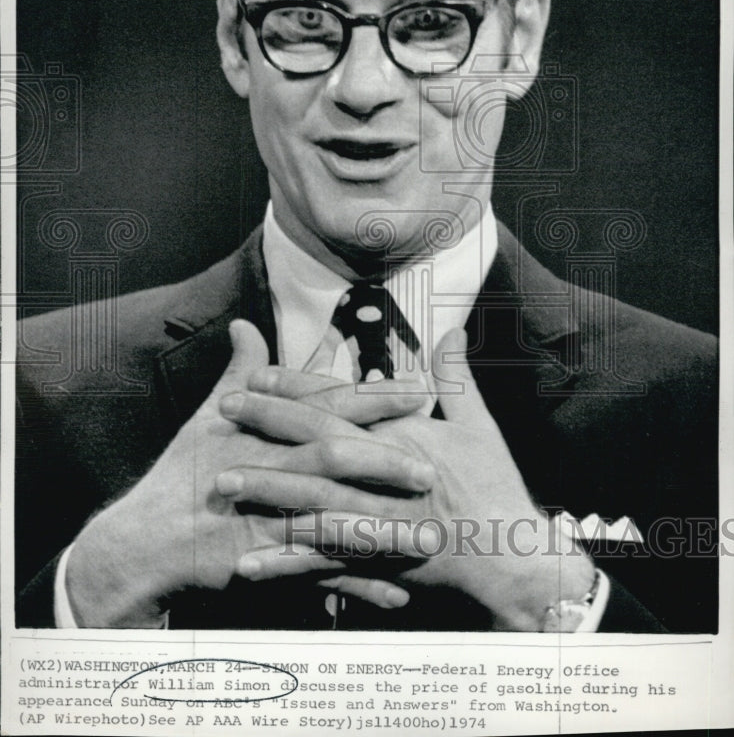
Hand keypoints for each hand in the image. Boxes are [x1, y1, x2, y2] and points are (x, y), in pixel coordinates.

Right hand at [64, 321, 435, 626]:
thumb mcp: (208, 415)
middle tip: (432, 470)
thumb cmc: (184, 471)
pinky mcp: (267, 560)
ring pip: (335, 521)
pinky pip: (322, 575)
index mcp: (265, 430)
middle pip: (334, 459)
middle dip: (386, 462)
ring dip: (385, 533)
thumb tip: (244, 325)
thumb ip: (238, 369)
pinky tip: (398, 595)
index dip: (373, 399)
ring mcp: (268, 517)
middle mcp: (270, 469)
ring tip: (431, 539)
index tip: (419, 391)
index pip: (326, 406)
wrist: (147, 537)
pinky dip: (359, 587)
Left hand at [221, 328, 595, 629]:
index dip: (297, 386)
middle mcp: (382, 474)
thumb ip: (457, 378)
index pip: (341, 404)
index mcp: (402, 437)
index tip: (257, 372)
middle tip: (222, 408)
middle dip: (267, 424)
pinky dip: (286, 564)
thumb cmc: (495, 487)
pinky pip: (323, 564)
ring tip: (222, 482)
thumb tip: (451, 330)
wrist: (513, 557)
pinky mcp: (374, 561)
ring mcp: (377, 519)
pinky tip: (249, 564)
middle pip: (316, 444)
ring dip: (266, 490)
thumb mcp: (479, 425)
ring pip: (311, 501)